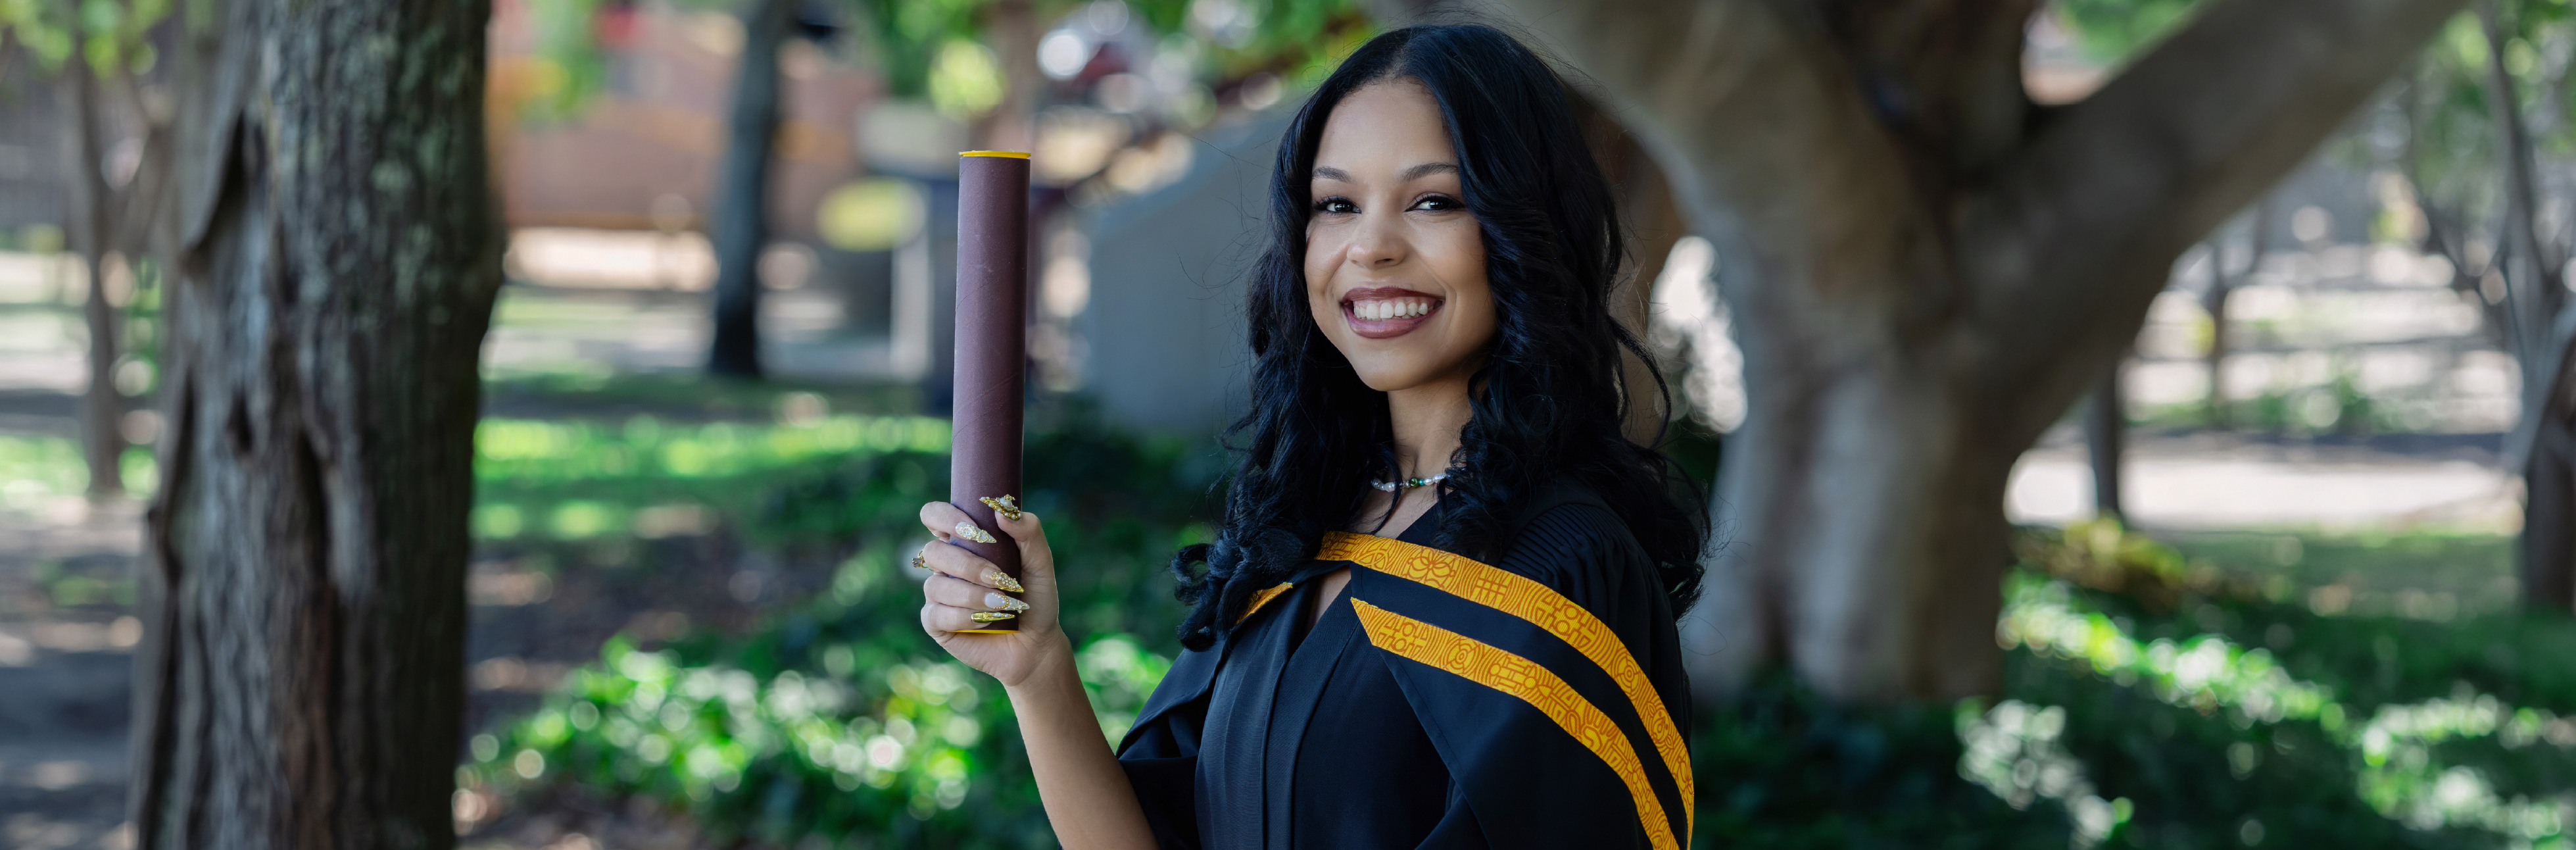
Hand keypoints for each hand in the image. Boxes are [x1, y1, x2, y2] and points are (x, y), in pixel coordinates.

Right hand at [917, 500, 1067, 687]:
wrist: (1037, 643)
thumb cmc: (1035, 599)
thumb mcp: (1040, 563)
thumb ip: (1029, 531)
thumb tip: (1001, 509)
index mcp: (964, 543)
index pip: (934, 516)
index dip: (944, 517)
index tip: (973, 530)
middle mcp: (946, 566)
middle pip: (933, 551)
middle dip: (969, 565)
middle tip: (1000, 577)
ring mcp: (938, 594)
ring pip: (936, 584)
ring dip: (973, 594)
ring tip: (1003, 604)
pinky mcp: (935, 622)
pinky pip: (937, 614)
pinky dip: (966, 617)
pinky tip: (988, 620)